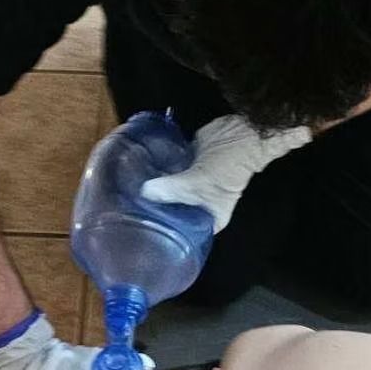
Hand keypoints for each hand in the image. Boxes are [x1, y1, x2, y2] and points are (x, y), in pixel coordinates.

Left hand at [141, 114, 310, 231]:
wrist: (242, 134)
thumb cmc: (229, 167)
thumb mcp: (199, 182)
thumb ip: (172, 189)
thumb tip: (144, 192)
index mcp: (209, 220)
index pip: (184, 235)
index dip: (165, 234)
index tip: (142, 230)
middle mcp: (199, 207)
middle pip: (172, 212)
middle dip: (154, 209)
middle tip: (129, 209)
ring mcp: (192, 187)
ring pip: (168, 191)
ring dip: (153, 189)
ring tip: (128, 192)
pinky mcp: (185, 167)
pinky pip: (167, 173)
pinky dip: (156, 173)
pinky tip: (138, 173)